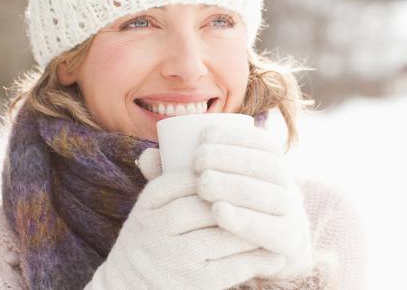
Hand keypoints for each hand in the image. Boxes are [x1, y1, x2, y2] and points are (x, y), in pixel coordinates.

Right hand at [85, 166, 283, 289]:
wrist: (127, 284)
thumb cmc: (151, 236)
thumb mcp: (151, 204)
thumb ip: (168, 171)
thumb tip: (192, 131)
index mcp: (151, 201)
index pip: (195, 178)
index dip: (226, 174)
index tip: (251, 172)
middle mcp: (158, 228)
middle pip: (212, 205)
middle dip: (245, 200)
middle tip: (274, 195)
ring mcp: (174, 257)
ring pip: (225, 236)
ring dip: (255, 229)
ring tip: (279, 223)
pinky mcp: (190, 284)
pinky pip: (231, 269)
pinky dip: (257, 262)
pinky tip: (275, 257)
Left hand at [194, 125, 313, 280]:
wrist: (261, 251)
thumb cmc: (226, 209)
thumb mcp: (208, 188)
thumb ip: (180, 175)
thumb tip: (147, 157)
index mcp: (274, 164)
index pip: (264, 142)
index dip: (236, 135)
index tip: (204, 135)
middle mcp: (288, 184)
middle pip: (268, 165)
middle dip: (232, 158)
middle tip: (198, 161)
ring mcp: (292, 211)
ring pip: (271, 194)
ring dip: (236, 186)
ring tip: (203, 184)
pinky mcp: (289, 238)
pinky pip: (271, 228)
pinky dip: (245, 219)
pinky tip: (219, 212)